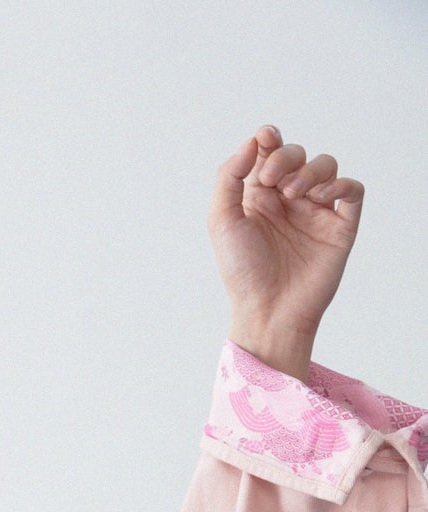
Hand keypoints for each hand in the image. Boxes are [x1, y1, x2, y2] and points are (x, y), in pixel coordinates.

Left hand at [208, 123, 363, 381]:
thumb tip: (253, 141)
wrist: (268, 310)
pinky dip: (340, 184)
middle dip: (286, 157)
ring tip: (294, 195)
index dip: (269, 138)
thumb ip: (230, 177)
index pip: (270, 152)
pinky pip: (352, 190)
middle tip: (274, 180)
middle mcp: (288, 201)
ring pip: (326, 166)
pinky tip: (320, 197)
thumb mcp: (222, 221)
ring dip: (311, 170)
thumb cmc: (242, 272)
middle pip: (297, 155)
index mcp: (260, 197)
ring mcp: (316, 212)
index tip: (265, 138)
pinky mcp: (340, 226)